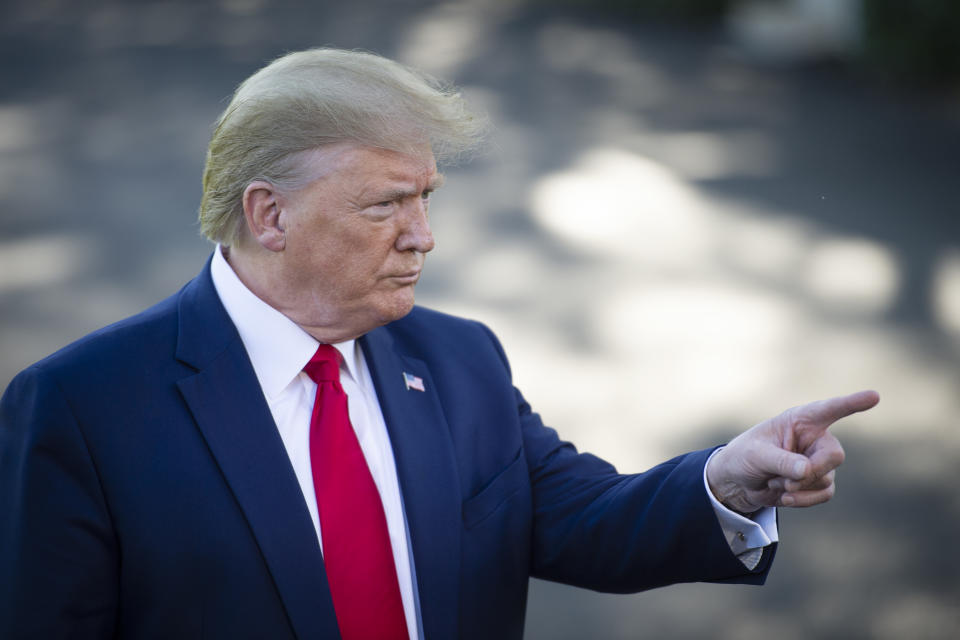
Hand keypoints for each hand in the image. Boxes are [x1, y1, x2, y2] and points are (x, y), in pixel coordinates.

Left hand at [705, 390, 879, 513]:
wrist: (738, 482)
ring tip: (775, 482)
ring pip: (826, 478)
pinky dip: (804, 499)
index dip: (852, 403)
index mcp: (799, 420)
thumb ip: (781, 460)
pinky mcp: (817, 481)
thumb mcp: (756, 455)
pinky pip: (824, 493)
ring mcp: (818, 460)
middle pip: (834, 455)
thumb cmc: (744, 457)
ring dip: (799, 487)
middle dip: (813, 471)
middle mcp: (814, 438)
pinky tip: (784, 497)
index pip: (829, 409)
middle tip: (787, 480)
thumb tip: (807, 471)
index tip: (874, 396)